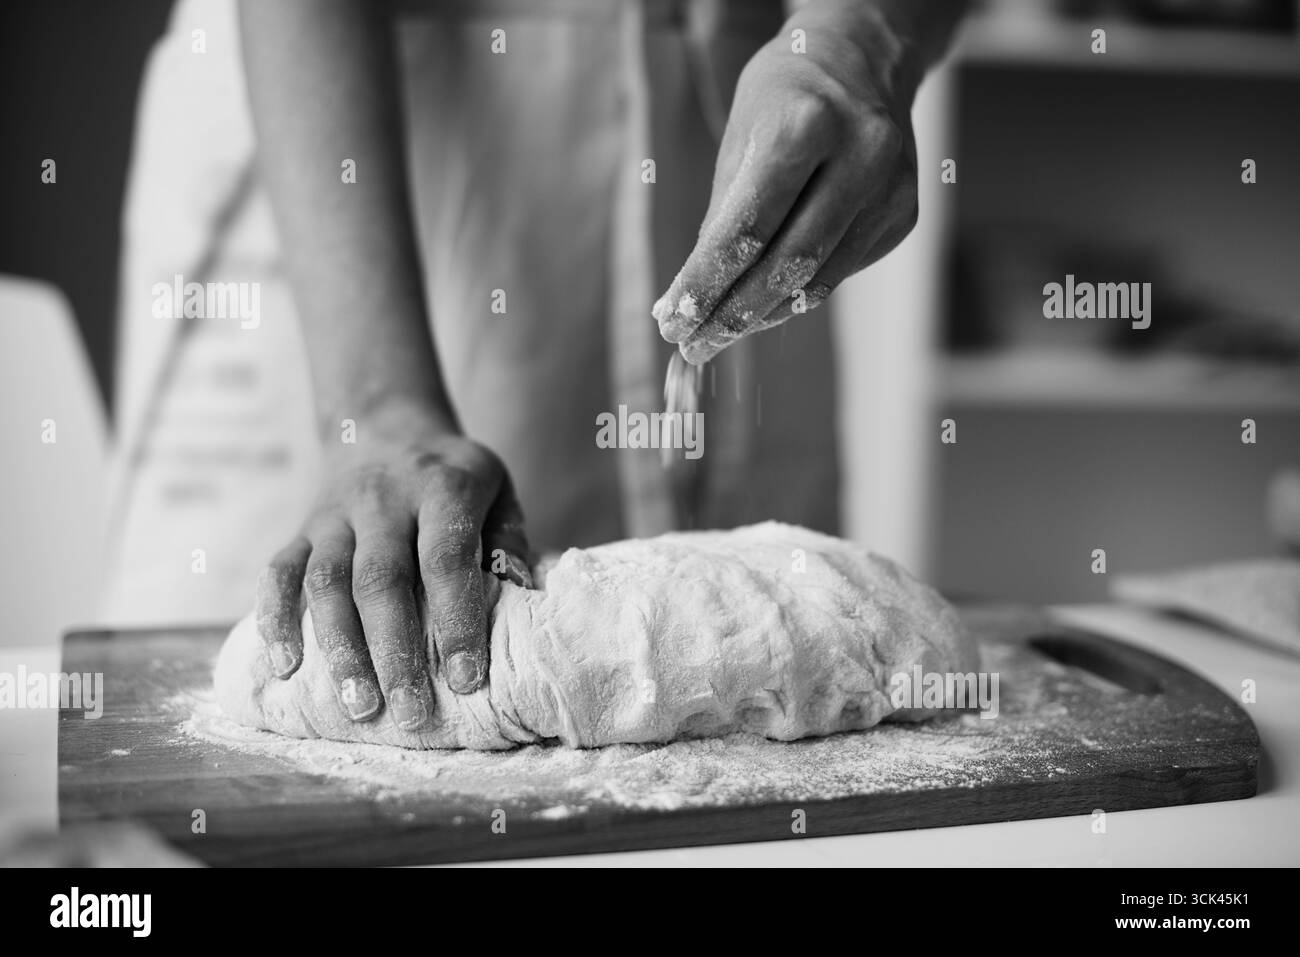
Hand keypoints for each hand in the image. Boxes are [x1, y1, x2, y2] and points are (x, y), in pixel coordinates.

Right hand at [254, 401, 531, 729]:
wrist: (385, 427)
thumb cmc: (454, 479)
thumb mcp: (497, 492)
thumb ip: (507, 545)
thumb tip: (521, 602)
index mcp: (442, 487)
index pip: (446, 558)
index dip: (456, 620)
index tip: (467, 680)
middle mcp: (382, 497)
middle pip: (381, 579)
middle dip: (394, 652)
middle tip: (411, 715)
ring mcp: (334, 513)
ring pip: (327, 582)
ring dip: (340, 649)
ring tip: (358, 708)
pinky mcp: (301, 528)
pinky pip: (279, 572)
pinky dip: (275, 618)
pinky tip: (285, 667)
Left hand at [653, 0, 919, 363]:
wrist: (864, 60)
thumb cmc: (785, 99)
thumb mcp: (740, 138)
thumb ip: (720, 220)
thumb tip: (686, 302)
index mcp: (808, 126)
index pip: (746, 230)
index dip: (705, 285)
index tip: (671, 323)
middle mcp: (860, 158)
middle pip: (786, 266)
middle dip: (731, 315)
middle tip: (692, 345)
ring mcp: (891, 191)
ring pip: (816, 282)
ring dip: (760, 317)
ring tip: (716, 335)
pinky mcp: (903, 217)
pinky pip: (838, 274)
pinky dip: (795, 295)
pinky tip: (763, 304)